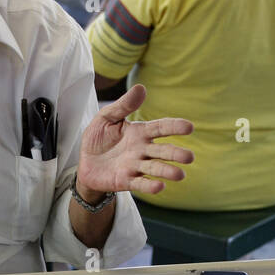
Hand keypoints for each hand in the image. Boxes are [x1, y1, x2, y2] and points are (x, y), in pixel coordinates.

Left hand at [77, 83, 193, 197]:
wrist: (84, 162)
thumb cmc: (98, 138)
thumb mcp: (106, 117)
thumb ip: (123, 105)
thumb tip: (141, 88)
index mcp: (140, 132)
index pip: (161, 128)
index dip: (175, 127)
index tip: (189, 127)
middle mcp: (142, 150)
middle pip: (162, 151)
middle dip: (176, 154)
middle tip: (190, 157)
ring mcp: (135, 166)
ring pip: (154, 169)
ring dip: (167, 172)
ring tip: (180, 175)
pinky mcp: (125, 181)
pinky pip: (140, 183)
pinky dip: (150, 186)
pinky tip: (160, 187)